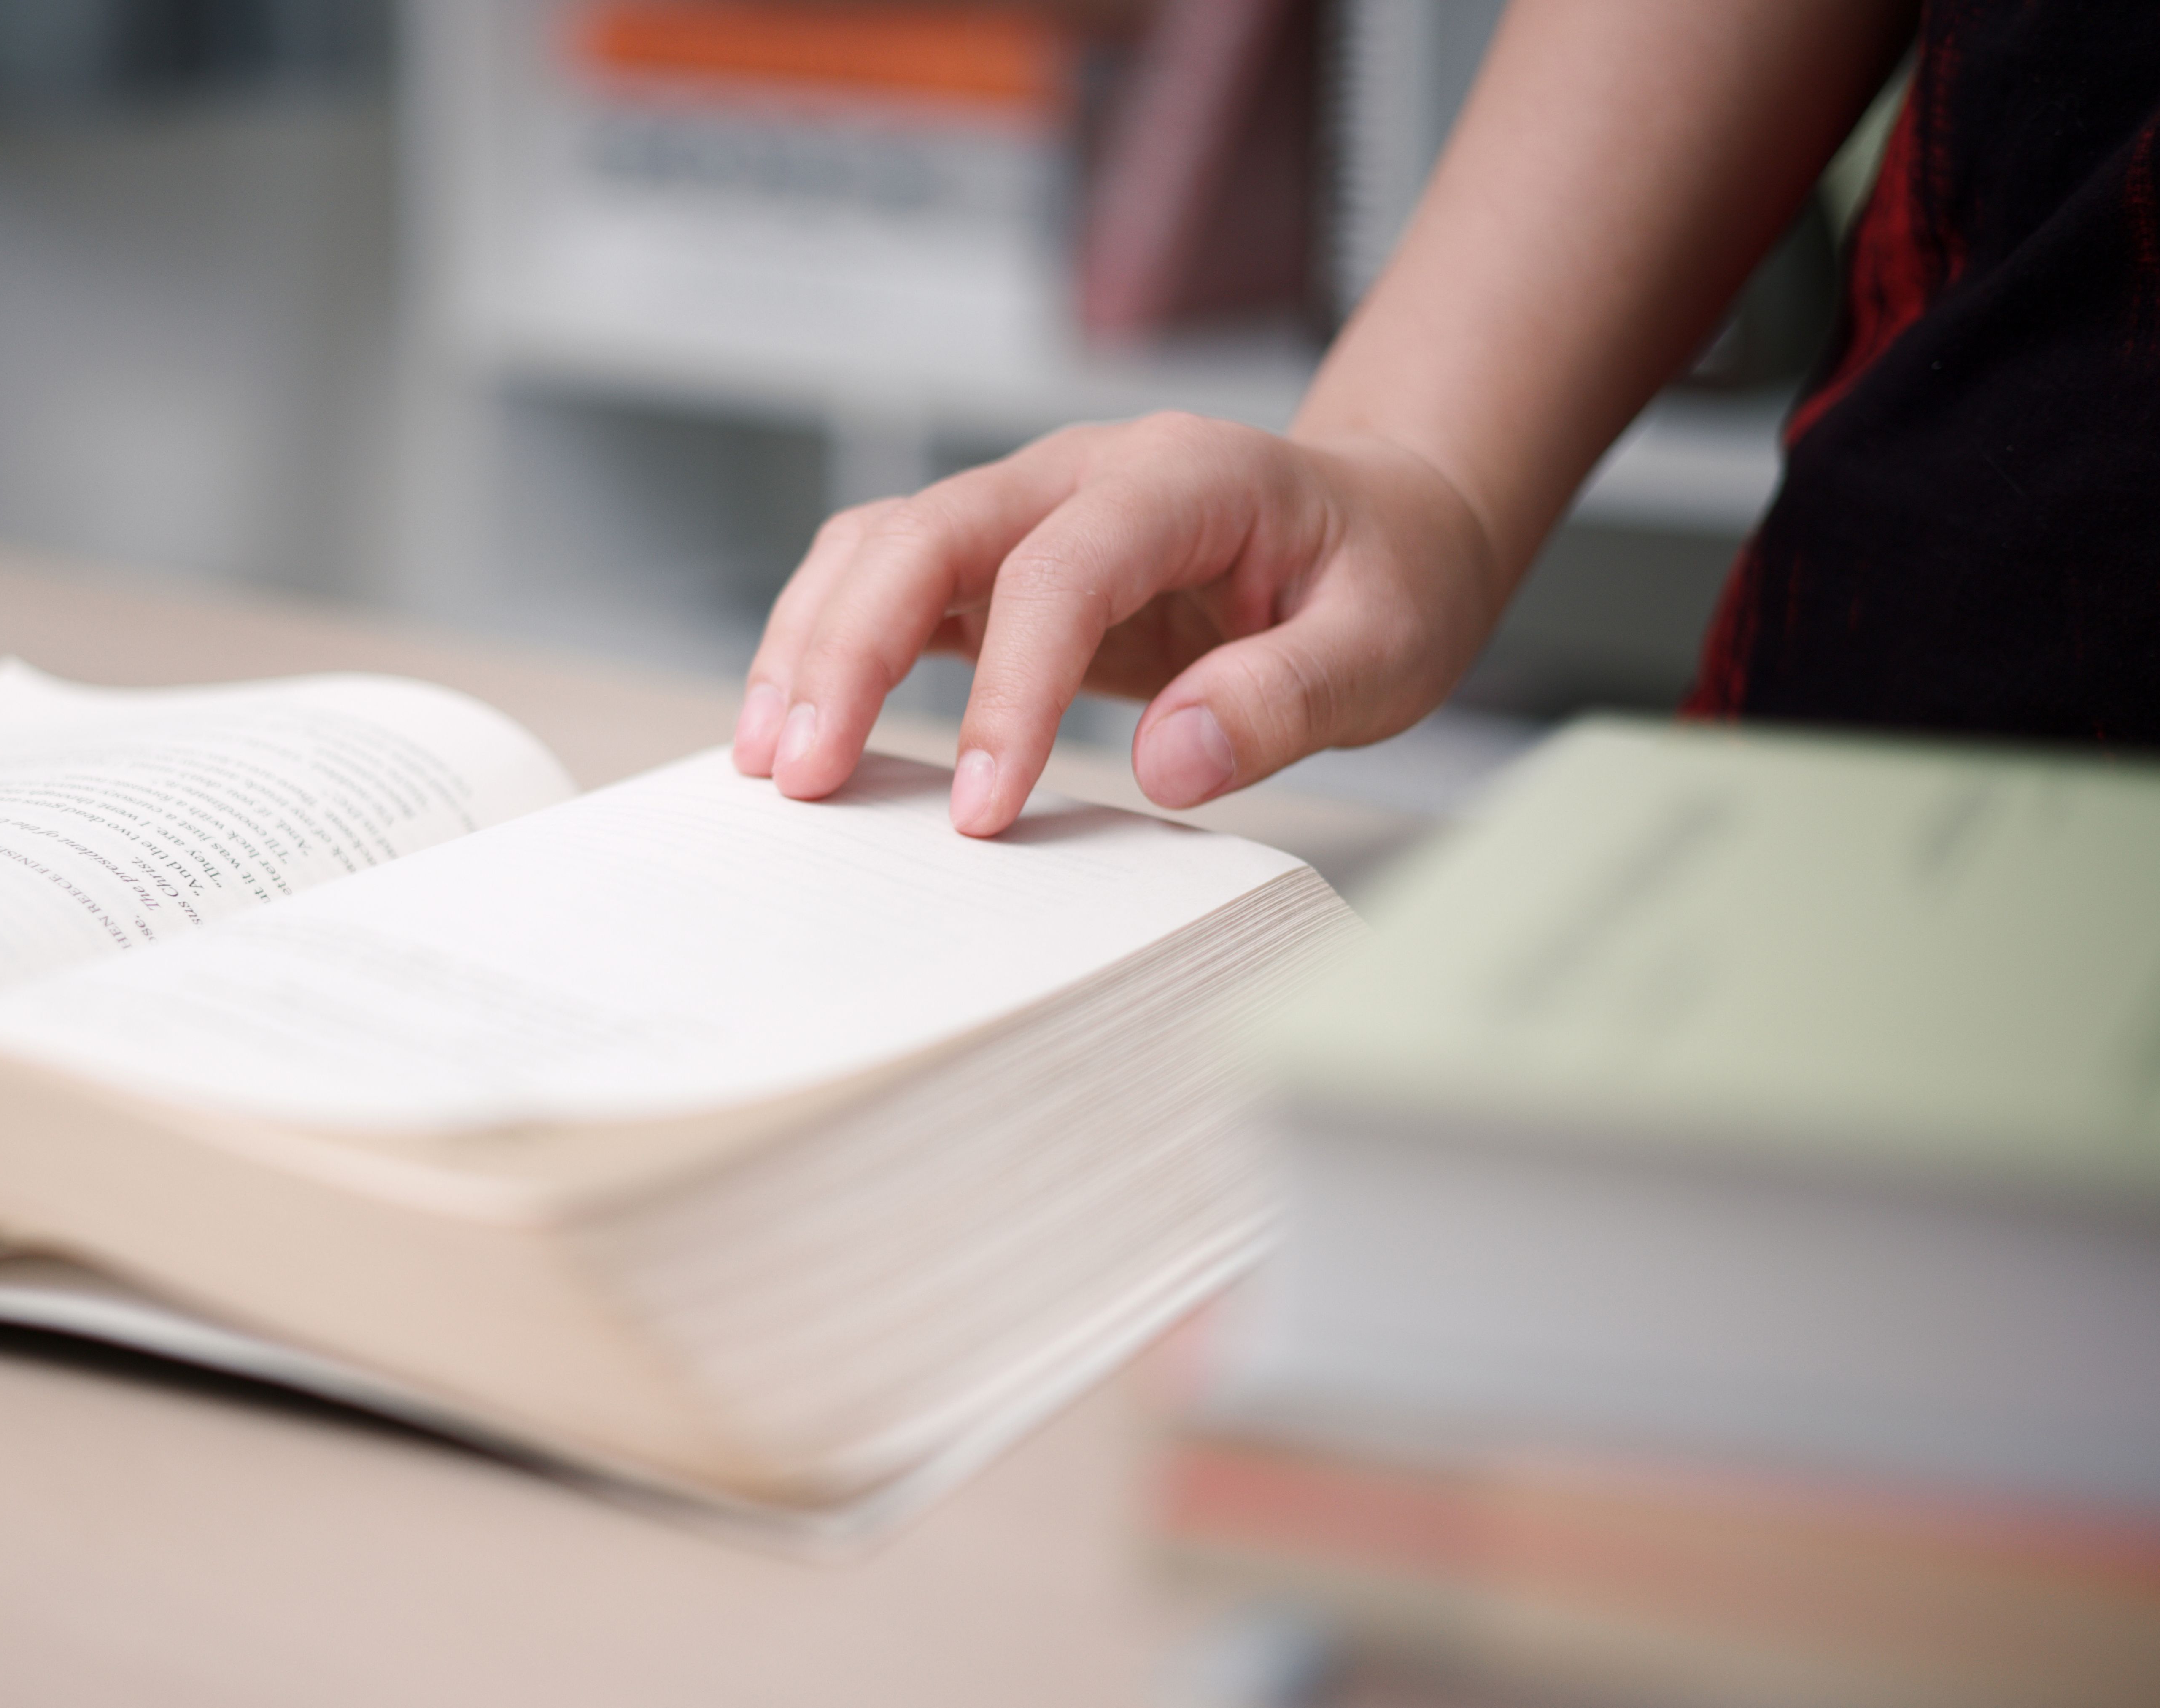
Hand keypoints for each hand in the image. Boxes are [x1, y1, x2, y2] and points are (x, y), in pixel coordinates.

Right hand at [731, 413, 1511, 832]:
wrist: (1378, 520)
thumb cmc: (1383, 578)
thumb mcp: (1387, 645)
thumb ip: (1289, 697)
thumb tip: (1172, 764)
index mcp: (1181, 479)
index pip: (1061, 572)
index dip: (1010, 689)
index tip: (985, 810)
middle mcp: (1079, 473)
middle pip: (926, 533)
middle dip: (850, 652)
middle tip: (806, 778)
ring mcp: (1025, 508)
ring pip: (878, 546)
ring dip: (811, 646)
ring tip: (772, 762)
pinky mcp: (995, 558)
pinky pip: (884, 582)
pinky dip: (827, 647)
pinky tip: (802, 731)